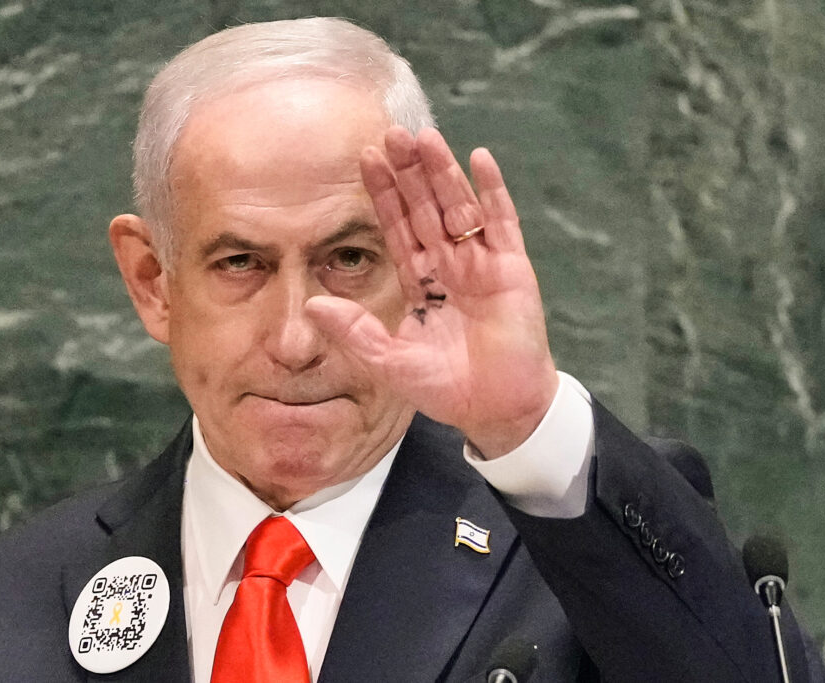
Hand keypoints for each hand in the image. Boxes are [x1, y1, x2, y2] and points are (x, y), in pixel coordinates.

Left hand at [305, 127, 557, 456]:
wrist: (498, 408)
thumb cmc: (446, 388)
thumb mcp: (390, 360)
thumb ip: (354, 331)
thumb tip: (311, 304)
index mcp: (420, 281)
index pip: (397, 227)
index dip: (382, 194)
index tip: (364, 157)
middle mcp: (449, 264)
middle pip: (425, 207)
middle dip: (409, 172)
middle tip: (391, 132)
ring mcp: (482, 263)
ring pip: (459, 206)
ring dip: (443, 172)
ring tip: (425, 136)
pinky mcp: (513, 268)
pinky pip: (502, 221)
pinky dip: (492, 190)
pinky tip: (479, 158)